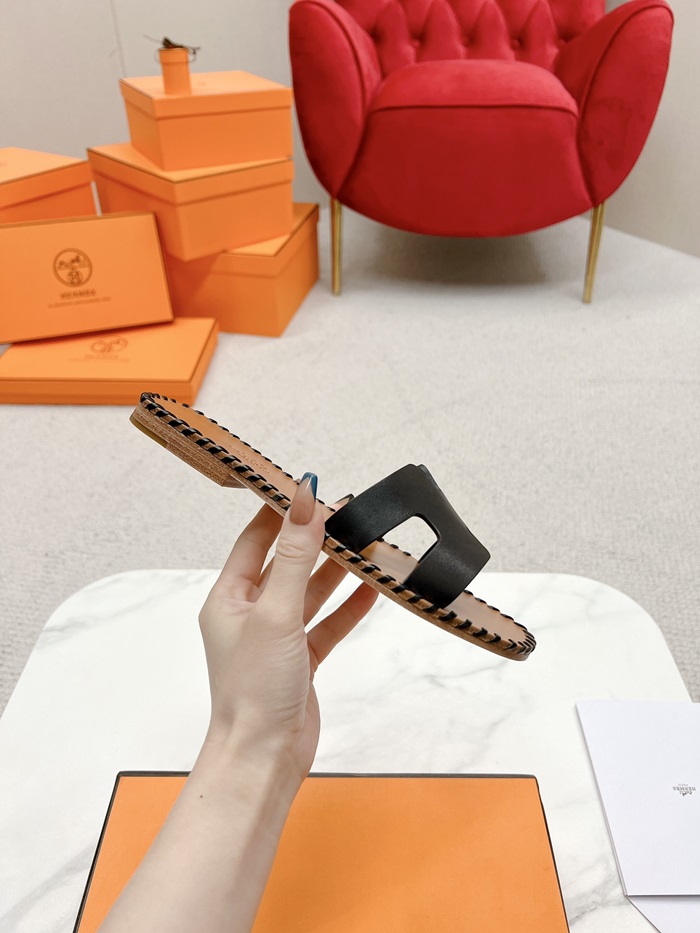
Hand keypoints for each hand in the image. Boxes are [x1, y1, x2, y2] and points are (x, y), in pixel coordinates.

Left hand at [198, 474, 377, 781]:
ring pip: (310, 592)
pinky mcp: (300, 661)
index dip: (282, 512)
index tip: (310, 489)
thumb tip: (302, 500)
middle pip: (286, 562)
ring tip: (367, 545)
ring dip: (337, 571)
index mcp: (229, 598)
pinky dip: (348, 608)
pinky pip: (327, 624)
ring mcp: (277, 637)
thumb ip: (293, 555)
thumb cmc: (254, 691)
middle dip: (317, 538)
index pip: (255, 539)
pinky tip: (372, 590)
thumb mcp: (276, 613)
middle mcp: (250, 614)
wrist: (264, 758)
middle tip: (351, 513)